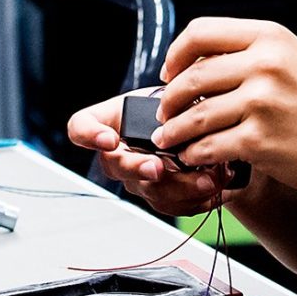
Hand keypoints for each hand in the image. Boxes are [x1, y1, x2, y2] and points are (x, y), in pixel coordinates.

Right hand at [67, 95, 228, 215]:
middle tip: (157, 168)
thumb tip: (188, 102)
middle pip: (116, 166)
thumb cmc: (178, 103)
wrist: (202, 126)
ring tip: (208, 179)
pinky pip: (171, 206)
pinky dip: (196, 200)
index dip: (89, 136)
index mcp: (110, 120)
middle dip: (138, 169)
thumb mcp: (174, 90)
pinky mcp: (159, 196)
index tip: (109, 139)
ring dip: (180, 188)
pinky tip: (215, 189)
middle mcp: (118, 153)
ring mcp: (137, 178)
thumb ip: (172, 96)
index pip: (81, 127)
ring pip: (149, 191)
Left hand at [153, 17, 296, 201]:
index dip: (176, 54)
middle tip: (165, 112)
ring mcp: (262, 103)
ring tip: (169, 138)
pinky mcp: (260, 140)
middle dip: (169, 98)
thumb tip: (196, 65)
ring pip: (195, 114)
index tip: (170, 72)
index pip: (200, 32)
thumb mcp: (294, 61)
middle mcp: (266, 65)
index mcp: (271, 38)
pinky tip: (193, 156)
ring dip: (174, 130)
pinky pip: (208, 146)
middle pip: (192, 76)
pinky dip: (193, 153)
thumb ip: (250, 56)